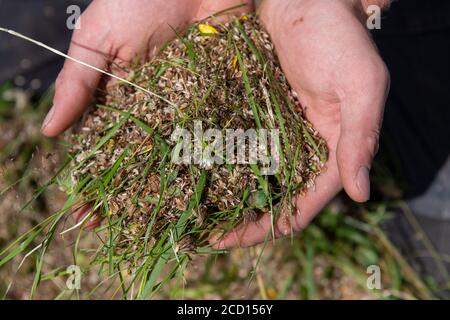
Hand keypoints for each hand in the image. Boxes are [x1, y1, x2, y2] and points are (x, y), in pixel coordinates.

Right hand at [44, 0, 253, 226]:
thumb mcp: (100, 39)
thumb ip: (78, 84)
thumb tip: (50, 133)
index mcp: (124, 103)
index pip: (106, 151)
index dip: (95, 184)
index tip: (86, 215)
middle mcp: (158, 114)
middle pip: (144, 166)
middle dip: (134, 200)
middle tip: (126, 236)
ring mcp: (192, 111)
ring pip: (183, 159)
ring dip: (175, 194)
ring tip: (170, 229)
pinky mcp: (225, 100)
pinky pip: (221, 137)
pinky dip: (218, 164)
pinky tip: (214, 195)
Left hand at [213, 0, 389, 247]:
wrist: (305, 0)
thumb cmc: (338, 37)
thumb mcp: (360, 85)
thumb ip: (360, 138)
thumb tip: (360, 195)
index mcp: (331, 151)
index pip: (302, 205)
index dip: (269, 228)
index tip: (233, 240)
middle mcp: (302, 149)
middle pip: (271, 199)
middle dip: (240, 221)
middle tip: (202, 235)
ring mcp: (277, 133)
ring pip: (249, 178)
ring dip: (224, 198)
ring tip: (191, 211)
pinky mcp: (256, 113)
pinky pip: (235, 146)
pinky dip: (217, 163)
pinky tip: (191, 171)